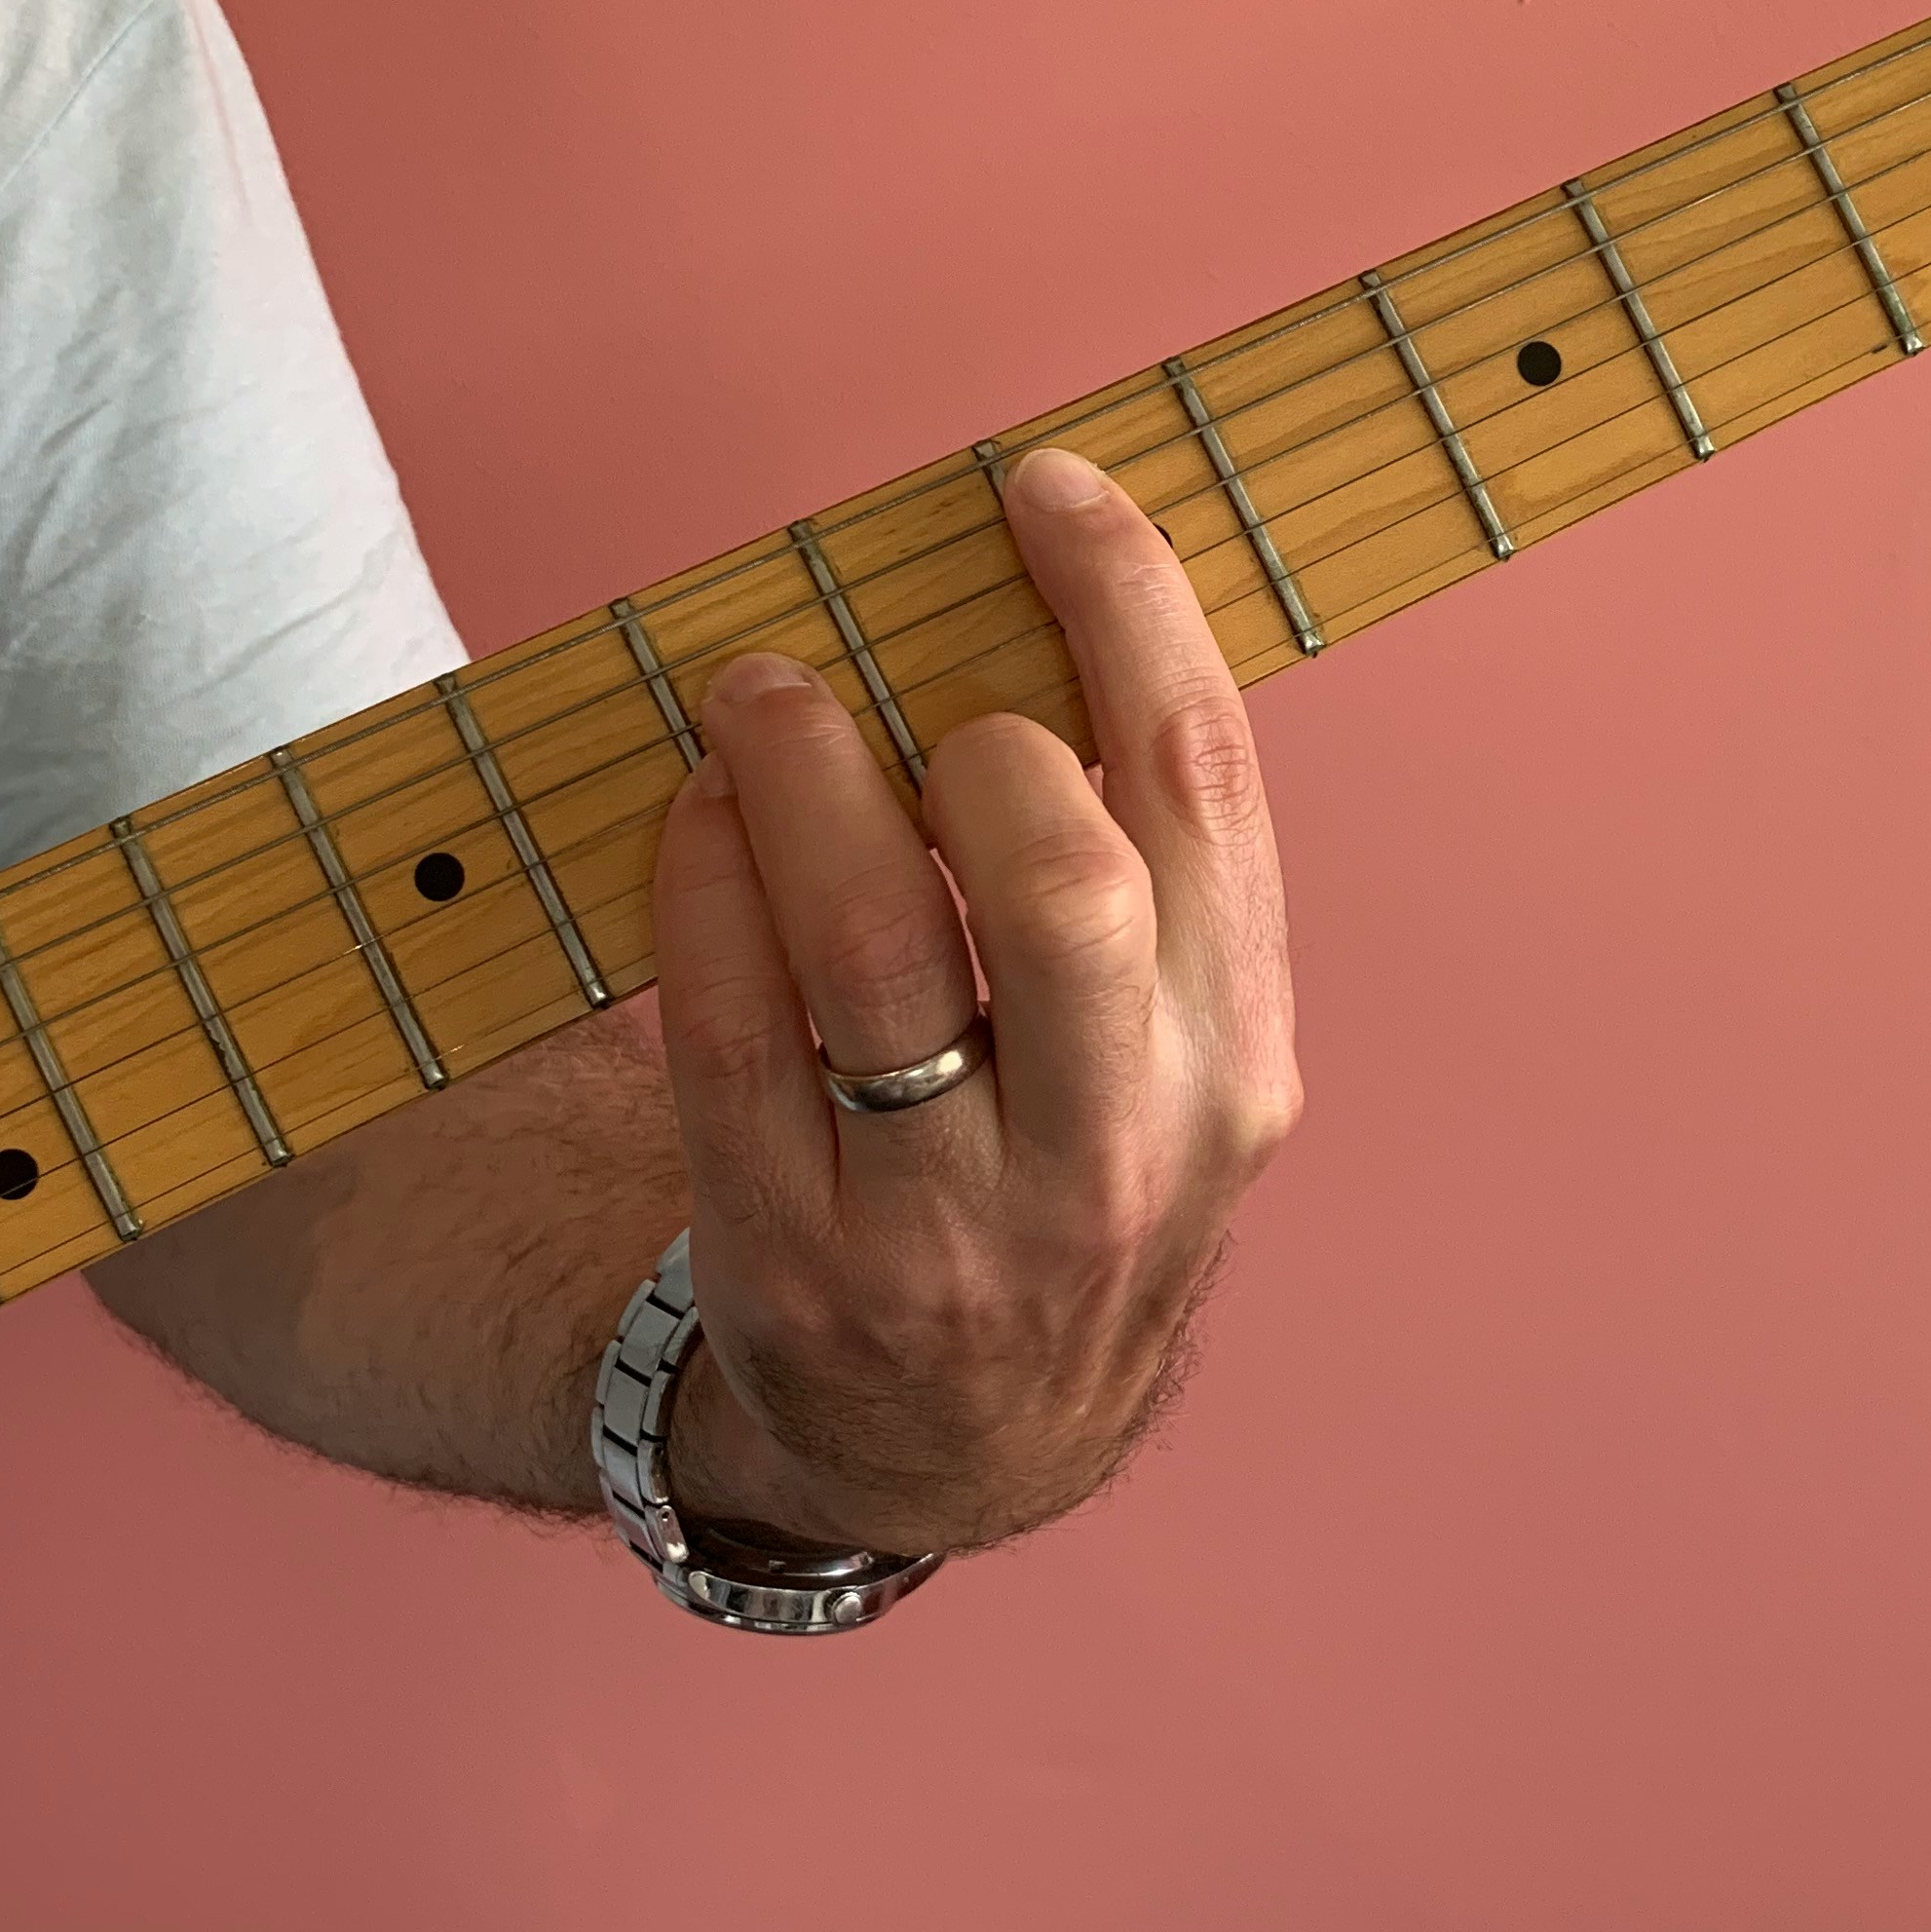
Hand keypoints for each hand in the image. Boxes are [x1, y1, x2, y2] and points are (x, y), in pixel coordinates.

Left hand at [647, 446, 1301, 1553]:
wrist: (972, 1441)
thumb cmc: (1067, 1176)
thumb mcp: (1167, 1059)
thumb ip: (1143, 878)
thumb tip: (1041, 605)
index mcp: (1232, 1066)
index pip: (1203, 791)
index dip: (1125, 608)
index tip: (1046, 489)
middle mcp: (1118, 1155)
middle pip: (1067, 880)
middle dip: (965, 731)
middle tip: (879, 668)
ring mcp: (954, 1228)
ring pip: (876, 951)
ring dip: (800, 780)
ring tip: (757, 698)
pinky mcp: (798, 1264)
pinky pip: (733, 1037)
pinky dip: (704, 888)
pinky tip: (698, 814)